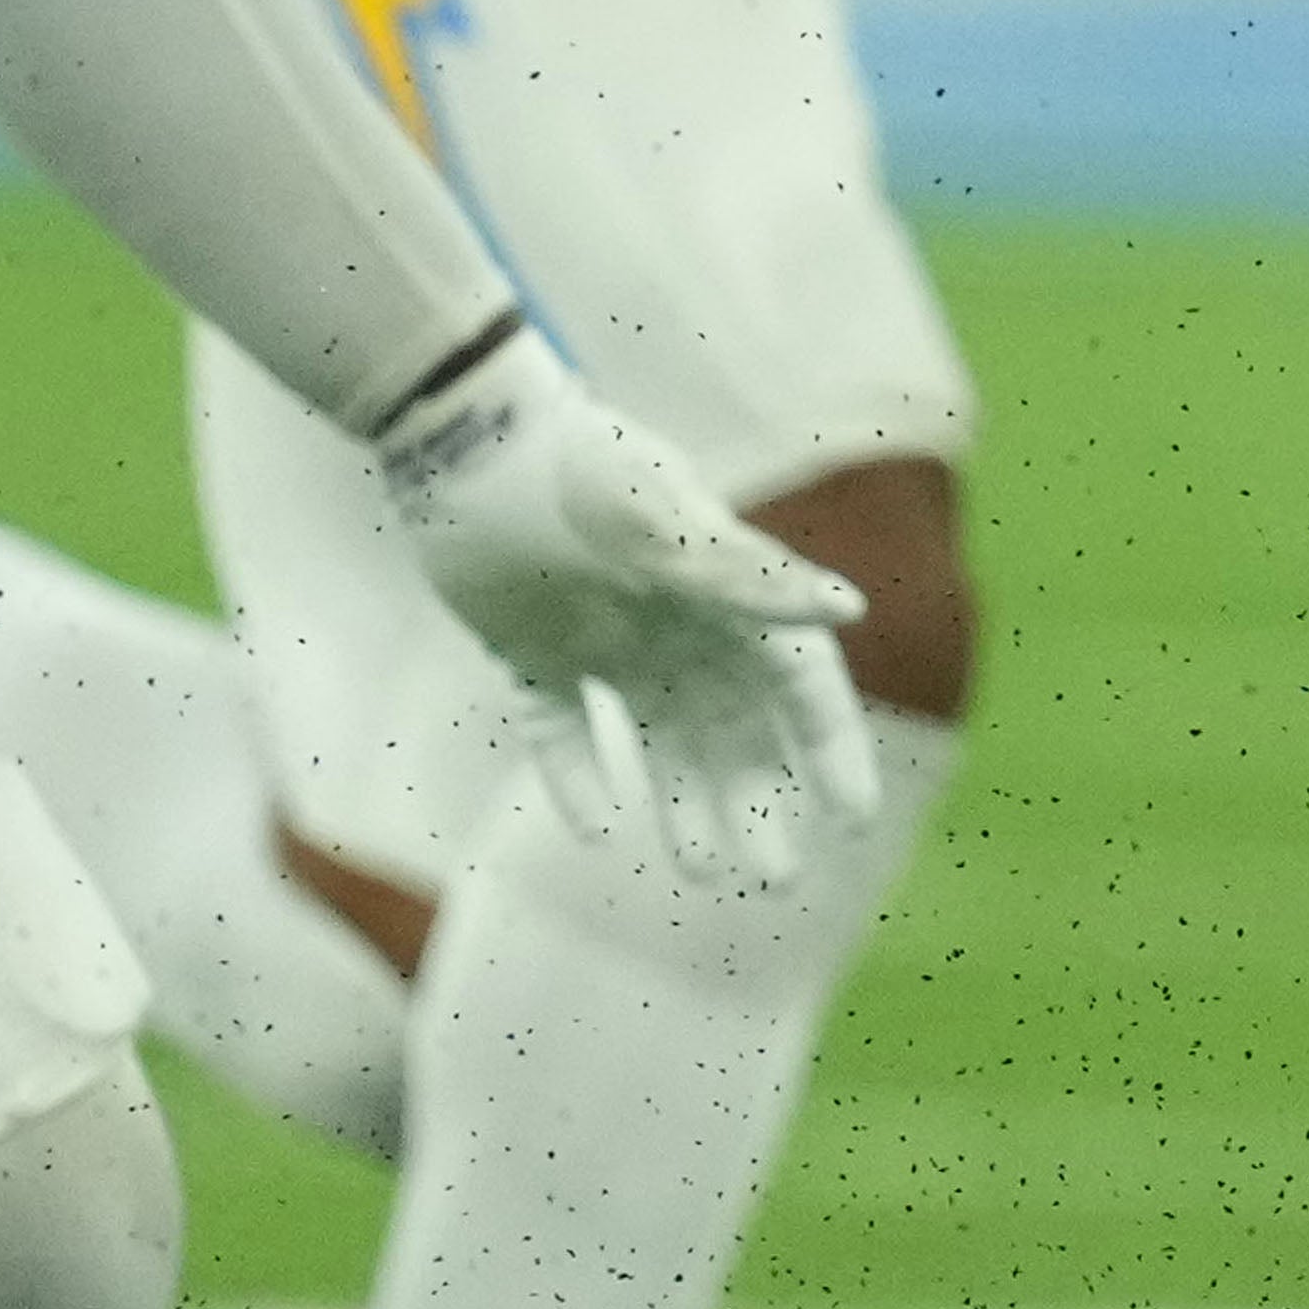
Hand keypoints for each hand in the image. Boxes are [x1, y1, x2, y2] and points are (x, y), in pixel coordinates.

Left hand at [370, 329, 870, 873]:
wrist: (456, 431)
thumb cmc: (572, 471)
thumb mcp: (660, 527)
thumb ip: (749, 579)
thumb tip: (850, 613)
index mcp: (723, 595)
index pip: (798, 685)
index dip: (829, 747)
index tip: (852, 816)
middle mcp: (674, 624)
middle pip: (734, 729)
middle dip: (759, 801)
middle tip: (772, 877)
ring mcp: (604, 637)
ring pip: (658, 739)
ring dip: (685, 802)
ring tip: (702, 872)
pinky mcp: (529, 646)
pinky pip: (562, 727)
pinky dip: (580, 774)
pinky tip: (596, 828)